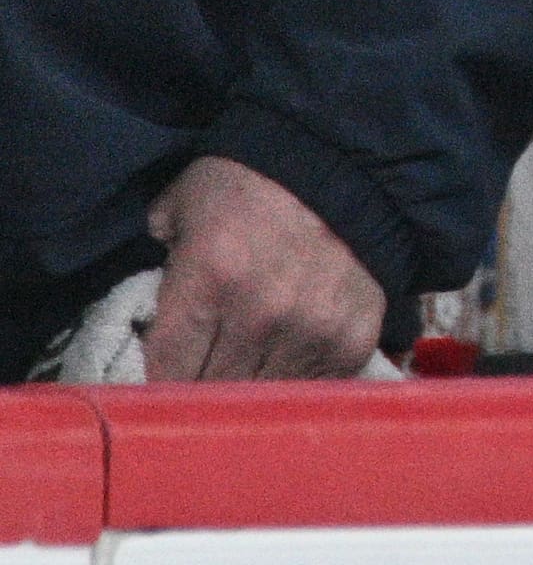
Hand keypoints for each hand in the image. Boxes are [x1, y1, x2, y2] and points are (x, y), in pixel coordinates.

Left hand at [141, 156, 386, 378]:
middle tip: (201, 371)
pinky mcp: (353, 340)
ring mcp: (311, 332)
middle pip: (213, 393)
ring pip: (261, 399)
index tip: (162, 374)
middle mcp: (260, 315)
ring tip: (245, 368)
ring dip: (249, 388)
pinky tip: (287, 358)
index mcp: (209, 282)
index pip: (167, 373)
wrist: (345, 165)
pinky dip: (296, 381)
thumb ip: (158, 258)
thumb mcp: (182, 204)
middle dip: (201, 387)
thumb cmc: (251, 184)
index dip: (158, 380)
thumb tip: (147, 302)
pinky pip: (312, 388)